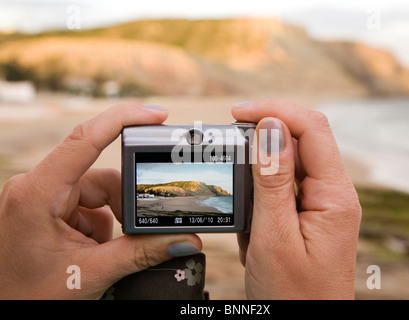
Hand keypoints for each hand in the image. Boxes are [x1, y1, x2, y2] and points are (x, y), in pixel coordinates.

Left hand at [0, 103, 201, 298]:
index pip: (84, 139)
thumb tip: (183, 239)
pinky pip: (90, 206)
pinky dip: (103, 226)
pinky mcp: (51, 209)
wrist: (1, 311)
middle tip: (141, 233)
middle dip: (125, 206)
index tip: (158, 115)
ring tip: (107, 254)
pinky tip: (96, 250)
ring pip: (100, 193)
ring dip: (114, 220)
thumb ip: (140, 254)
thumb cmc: (26, 296)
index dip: (123, 119)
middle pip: (102, 178)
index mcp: (37, 193)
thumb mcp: (89, 274)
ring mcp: (44, 197)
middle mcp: (38, 187)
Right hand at [233, 99, 360, 298]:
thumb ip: (272, 180)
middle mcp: (333, 193)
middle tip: (228, 141)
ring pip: (291, 159)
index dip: (275, 111)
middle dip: (265, 131)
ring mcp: (321, 202)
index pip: (312, 129)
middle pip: (303, 138)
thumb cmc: (293, 295)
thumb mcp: (275, 236)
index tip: (238, 113)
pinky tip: (247, 206)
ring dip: (259, 162)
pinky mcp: (308, 212)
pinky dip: (260, 185)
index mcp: (335, 197)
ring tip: (236, 186)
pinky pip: (284, 183)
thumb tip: (271, 127)